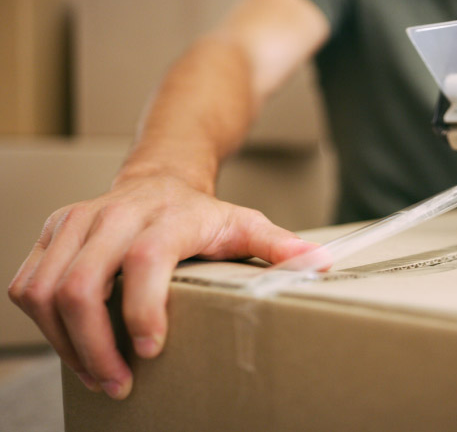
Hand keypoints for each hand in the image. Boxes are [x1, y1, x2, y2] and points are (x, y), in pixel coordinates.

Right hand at [8, 175, 315, 399]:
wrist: (161, 179)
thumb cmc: (202, 212)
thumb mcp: (245, 224)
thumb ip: (278, 247)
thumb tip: (320, 265)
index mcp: (165, 217)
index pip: (143, 260)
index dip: (141, 310)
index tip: (150, 353)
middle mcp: (113, 215)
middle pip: (81, 285)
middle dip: (94, 347)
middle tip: (119, 384)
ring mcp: (76, 222)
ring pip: (44, 290)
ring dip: (65, 344)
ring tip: (97, 374)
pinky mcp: (52, 232)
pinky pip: (27, 284)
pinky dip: (43, 324)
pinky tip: (73, 344)